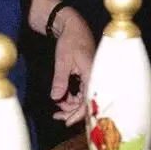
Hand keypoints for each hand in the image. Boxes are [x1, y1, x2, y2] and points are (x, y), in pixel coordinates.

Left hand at [50, 11, 95, 126]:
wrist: (74, 28)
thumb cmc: (69, 42)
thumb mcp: (62, 61)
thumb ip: (60, 80)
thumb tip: (55, 98)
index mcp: (92, 74)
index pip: (88, 100)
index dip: (78, 113)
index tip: (67, 121)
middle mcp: (94, 78)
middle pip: (86, 102)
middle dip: (72, 112)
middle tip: (58, 117)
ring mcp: (91, 78)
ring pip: (83, 99)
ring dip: (70, 105)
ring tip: (57, 108)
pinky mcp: (87, 77)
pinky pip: (81, 92)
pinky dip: (71, 97)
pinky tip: (61, 99)